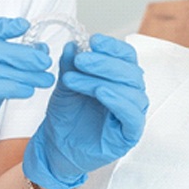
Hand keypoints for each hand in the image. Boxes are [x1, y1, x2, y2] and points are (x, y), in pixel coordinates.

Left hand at [22, 34, 147, 188]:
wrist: (55, 148)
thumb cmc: (66, 116)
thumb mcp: (66, 85)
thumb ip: (71, 65)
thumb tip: (74, 44)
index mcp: (120, 79)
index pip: (127, 57)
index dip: (113, 46)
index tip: (93, 40)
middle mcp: (130, 94)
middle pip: (130, 71)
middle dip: (104, 62)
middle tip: (81, 59)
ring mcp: (132, 114)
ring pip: (130, 90)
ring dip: (103, 79)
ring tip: (75, 78)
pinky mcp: (129, 135)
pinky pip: (132, 115)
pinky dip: (118, 101)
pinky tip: (101, 92)